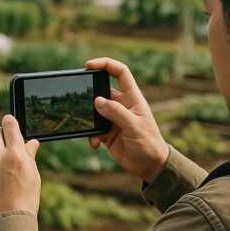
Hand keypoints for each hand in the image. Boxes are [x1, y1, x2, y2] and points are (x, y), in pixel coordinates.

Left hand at [0, 115, 41, 226]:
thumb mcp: (33, 176)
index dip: (10, 121)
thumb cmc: (26, 200)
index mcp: (15, 154)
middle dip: (0, 133)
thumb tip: (31, 143)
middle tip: (7, 143)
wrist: (7, 223)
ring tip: (8, 178)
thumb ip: (29, 156)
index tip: (10, 122)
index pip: (9, 125)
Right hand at [85, 57, 169, 183]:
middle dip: (90, 94)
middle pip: (102, 91)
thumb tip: (97, 100)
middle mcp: (122, 105)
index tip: (90, 65)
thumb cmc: (149, 143)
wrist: (149, 166)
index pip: (120, 73)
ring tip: (91, 129)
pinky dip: (91, 135)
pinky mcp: (107, 133)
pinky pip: (93, 129)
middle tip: (80, 99)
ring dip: (89, 119)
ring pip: (95, 111)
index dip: (106, 64)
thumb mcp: (134, 126)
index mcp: (132, 97)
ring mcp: (114, 119)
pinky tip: (95, 144)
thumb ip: (116, 112)